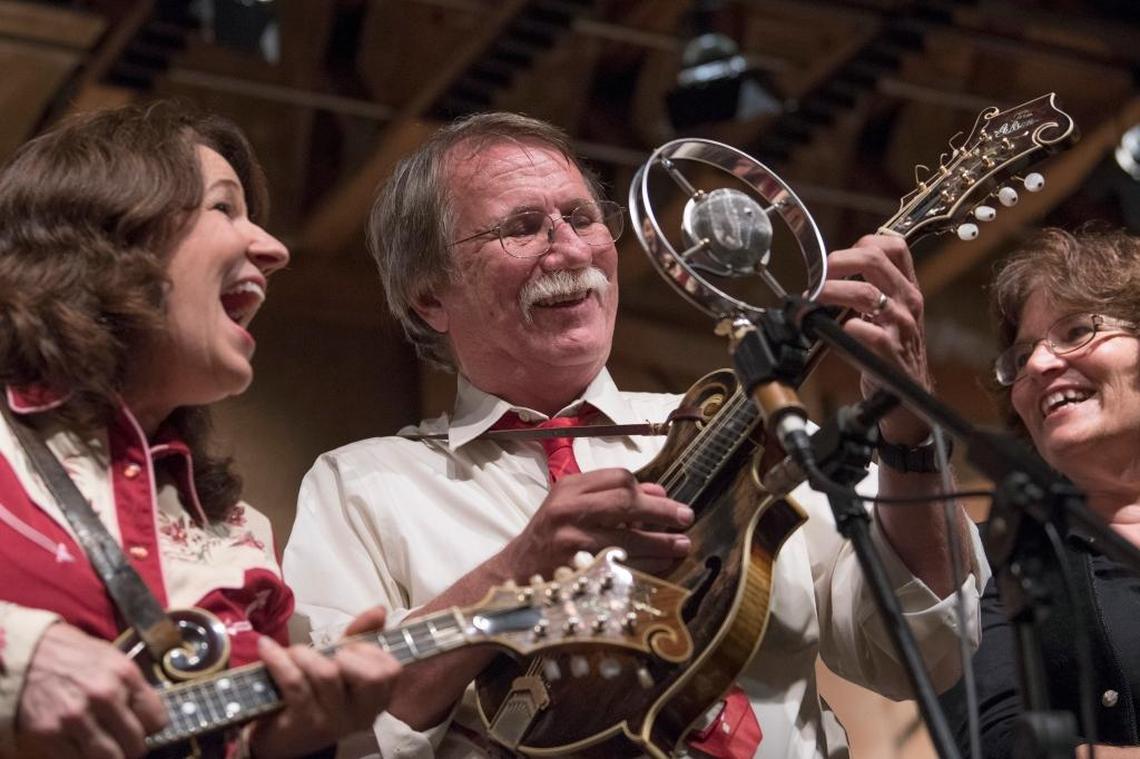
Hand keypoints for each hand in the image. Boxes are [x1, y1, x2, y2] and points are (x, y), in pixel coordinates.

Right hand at [16, 623, 166, 758]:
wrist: (27, 653)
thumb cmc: (73, 656)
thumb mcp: (113, 659)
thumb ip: (132, 688)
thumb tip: (148, 717)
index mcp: (124, 675)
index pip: (157, 719)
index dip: (151, 727)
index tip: (143, 727)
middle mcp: (103, 697)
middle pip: (135, 745)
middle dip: (132, 746)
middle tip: (123, 742)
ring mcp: (75, 718)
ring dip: (109, 757)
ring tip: (103, 747)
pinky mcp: (49, 735)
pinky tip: (79, 746)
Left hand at [248, 607, 399, 757]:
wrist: (282, 737)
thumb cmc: (319, 694)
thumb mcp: (344, 664)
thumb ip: (363, 635)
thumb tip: (380, 610)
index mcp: (378, 700)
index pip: (391, 670)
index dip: (370, 651)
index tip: (350, 648)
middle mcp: (361, 715)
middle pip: (370, 677)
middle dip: (347, 654)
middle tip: (330, 654)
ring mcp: (332, 721)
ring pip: (327, 674)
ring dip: (305, 653)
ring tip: (294, 653)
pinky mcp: (302, 723)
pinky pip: (294, 682)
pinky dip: (278, 659)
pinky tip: (267, 647)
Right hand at [501, 468, 692, 580]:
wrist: (516, 576)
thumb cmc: (550, 537)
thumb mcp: (572, 507)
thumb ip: (611, 496)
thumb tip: (660, 492)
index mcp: (568, 489)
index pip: (618, 478)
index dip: (646, 488)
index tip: (664, 498)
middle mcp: (569, 511)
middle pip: (627, 502)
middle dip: (663, 511)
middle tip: (686, 517)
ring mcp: (573, 542)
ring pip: (630, 537)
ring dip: (662, 542)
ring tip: (682, 544)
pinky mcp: (580, 571)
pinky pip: (625, 565)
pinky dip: (649, 565)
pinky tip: (663, 565)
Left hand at [817, 233, 931, 445]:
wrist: (908, 395)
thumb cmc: (894, 352)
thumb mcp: (891, 314)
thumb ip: (872, 290)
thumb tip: (832, 272)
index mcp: (908, 288)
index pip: (894, 247)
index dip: (862, 244)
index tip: (838, 259)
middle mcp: (908, 301)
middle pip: (874, 259)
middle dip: (838, 261)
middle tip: (818, 275)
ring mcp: (901, 326)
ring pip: (867, 293)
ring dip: (833, 291)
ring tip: (814, 299)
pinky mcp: (890, 351)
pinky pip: (866, 332)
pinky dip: (847, 328)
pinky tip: (834, 331)